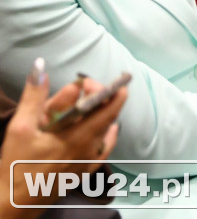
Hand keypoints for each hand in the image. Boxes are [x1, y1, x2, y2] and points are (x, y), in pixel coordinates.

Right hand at [1, 61, 125, 206]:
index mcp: (81, 136)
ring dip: (100, 114)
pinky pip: (104, 149)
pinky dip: (107, 135)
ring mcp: (90, 161)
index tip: (87, 82)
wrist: (13, 203)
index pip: (110, 105)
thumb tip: (41, 67)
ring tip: (89, 105)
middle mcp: (92, 148)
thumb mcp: (22, 127)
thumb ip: (35, 95)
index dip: (104, 88)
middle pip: (108, 115)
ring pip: (106, 130)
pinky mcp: (86, 172)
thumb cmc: (16, 165)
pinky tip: (107, 129)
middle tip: (85, 89)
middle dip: (99, 97)